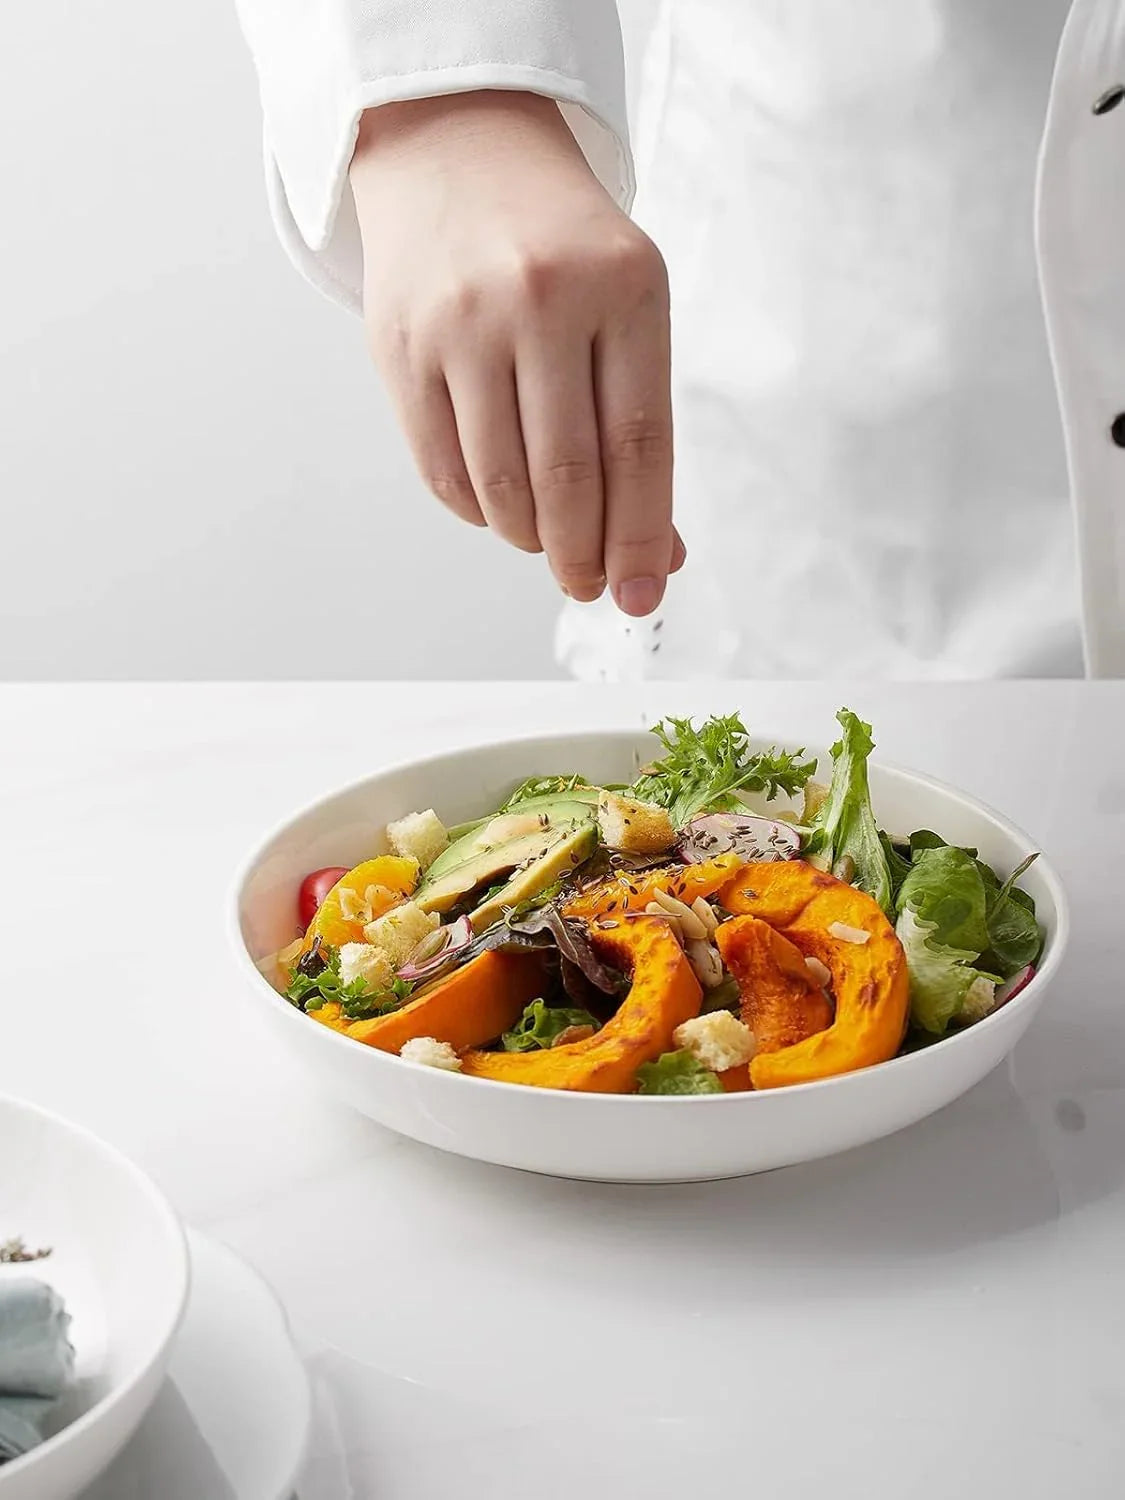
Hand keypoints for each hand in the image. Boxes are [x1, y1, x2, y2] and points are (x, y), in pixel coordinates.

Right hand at [349, 90, 682, 615]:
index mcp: (624, 285)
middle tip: (586, 585)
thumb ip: (641, 428)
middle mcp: (541, 297)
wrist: (460, 148)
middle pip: (568, 475)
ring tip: (544, 543)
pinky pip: (441, 468)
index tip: (639, 592)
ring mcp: (463, 320)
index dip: (640, 535)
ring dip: (527, 537)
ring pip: (500, 482)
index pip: (638, 443)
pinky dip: (476, 510)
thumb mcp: (628, 309)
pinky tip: (498, 508)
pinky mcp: (400, 344)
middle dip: (581, 554)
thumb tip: (656, 556)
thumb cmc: (561, 247)